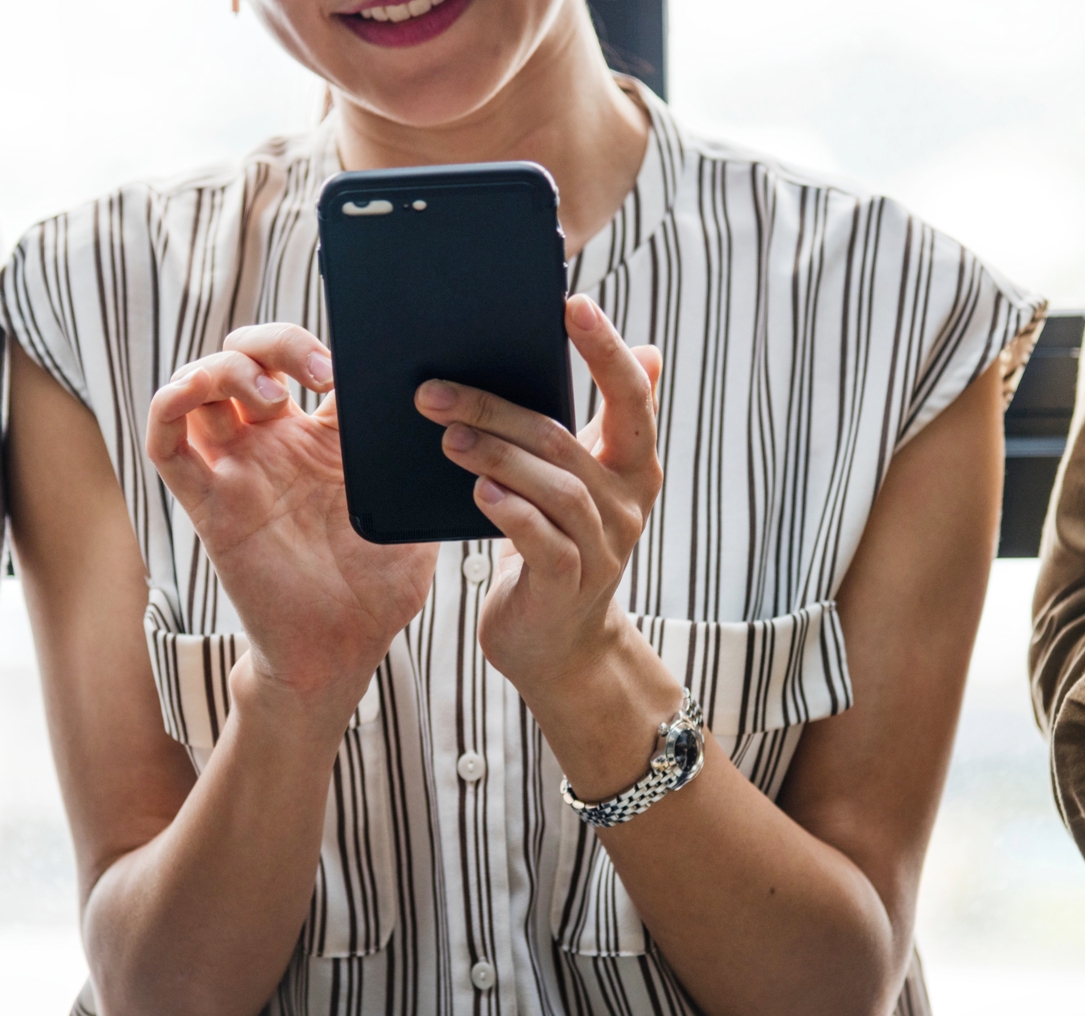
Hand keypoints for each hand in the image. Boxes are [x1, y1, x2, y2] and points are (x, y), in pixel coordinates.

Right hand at [145, 324, 436, 723]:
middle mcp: (273, 446)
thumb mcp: (412, 515)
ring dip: (225, 369)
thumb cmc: (377, 589)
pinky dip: (168, 406)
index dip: (319, 345)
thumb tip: (451, 418)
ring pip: (201, 387)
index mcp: (323, 441)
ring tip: (272, 397)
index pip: (304, 363)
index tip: (352, 364)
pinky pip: (167, 444)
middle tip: (317, 373)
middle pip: (246, 357)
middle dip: (273, 343)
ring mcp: (237, 471)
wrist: (340, 652)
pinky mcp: (209, 504)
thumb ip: (419, 467)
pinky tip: (193, 397)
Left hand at [414, 295, 663, 701]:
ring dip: (495, 456)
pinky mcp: (568, 587)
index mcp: (633, 464)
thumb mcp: (588, 478)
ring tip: (445, 436)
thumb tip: (648, 348)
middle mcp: (627, 503)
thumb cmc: (562, 542)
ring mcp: (602, 548)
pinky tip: (478, 492)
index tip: (572, 304)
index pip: (631, 396)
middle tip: (437, 390)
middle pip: (564, 440)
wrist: (558, 642)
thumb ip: (606, 420)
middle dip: (497, 408)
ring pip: (552, 488)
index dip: (605, 350)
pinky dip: (510, 512)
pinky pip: (541, 541)